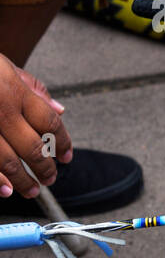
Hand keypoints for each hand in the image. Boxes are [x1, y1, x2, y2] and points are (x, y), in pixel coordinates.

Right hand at [0, 56, 72, 199]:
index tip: (66, 157)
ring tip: (31, 189)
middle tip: (50, 178)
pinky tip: (5, 190)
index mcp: (14, 91)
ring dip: (23, 181)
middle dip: (45, 168)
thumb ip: (32, 88)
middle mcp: (0, 110)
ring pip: (9, 161)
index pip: (49, 122)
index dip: (62, 143)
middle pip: (33, 147)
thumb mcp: (4, 66)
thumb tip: (60, 110)